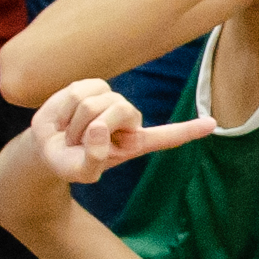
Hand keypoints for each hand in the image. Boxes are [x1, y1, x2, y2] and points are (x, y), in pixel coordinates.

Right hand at [22, 77, 210, 187]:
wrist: (46, 148)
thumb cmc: (69, 163)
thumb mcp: (81, 172)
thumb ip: (93, 159)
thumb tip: (101, 128)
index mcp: (134, 142)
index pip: (165, 137)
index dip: (188, 130)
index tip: (212, 124)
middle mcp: (128, 118)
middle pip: (121, 108)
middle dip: (93, 126)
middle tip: (78, 142)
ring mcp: (110, 99)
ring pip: (94, 101)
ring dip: (75, 123)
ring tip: (71, 133)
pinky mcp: (91, 86)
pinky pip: (77, 91)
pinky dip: (64, 108)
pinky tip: (64, 118)